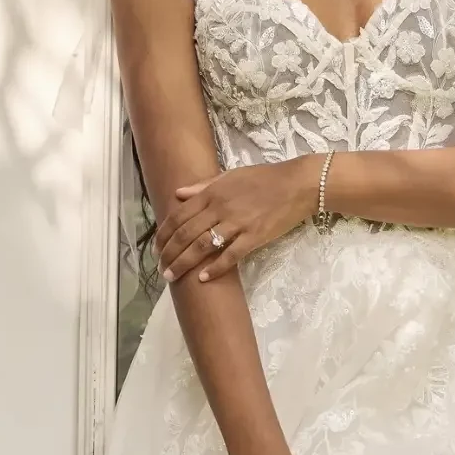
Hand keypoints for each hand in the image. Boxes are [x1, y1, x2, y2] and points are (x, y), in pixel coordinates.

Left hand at [157, 159, 320, 285]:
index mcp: (212, 193)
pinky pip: (230, 255)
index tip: (156, 248)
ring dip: (184, 263)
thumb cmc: (264, 178)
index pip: (179, 215)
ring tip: (172, 276)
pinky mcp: (254, 237)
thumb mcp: (230, 176)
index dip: (164, 234)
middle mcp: (220, 208)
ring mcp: (237, 223)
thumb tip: (178, 194)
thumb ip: (203, 186)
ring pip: (202, 246)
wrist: (297, 185)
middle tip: (160, 268)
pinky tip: (203, 278)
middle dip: (169, 253)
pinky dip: (215, 268)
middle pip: (186, 234)